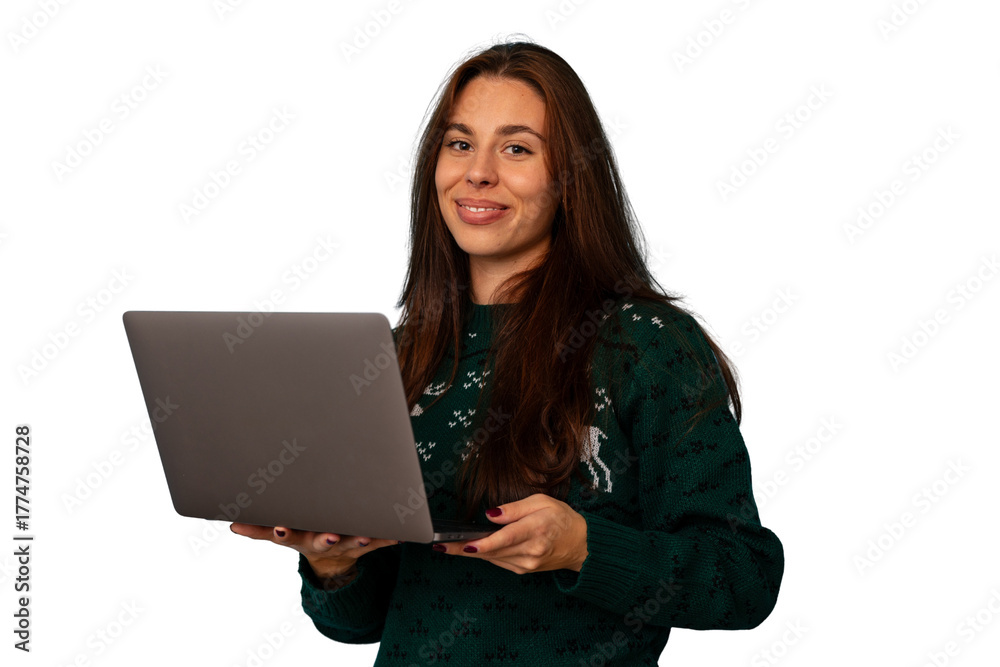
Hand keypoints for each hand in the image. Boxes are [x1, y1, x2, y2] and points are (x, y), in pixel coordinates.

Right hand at [229, 522, 398, 578]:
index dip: (285, 533)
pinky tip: (399, 535)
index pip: (288, 536)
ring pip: (352, 543)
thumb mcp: (282, 535)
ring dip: (359, 539)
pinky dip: (388, 538)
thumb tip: (232, 524)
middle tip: (329, 536)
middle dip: (324, 539)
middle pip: (321, 542)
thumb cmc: (305, 536)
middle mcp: (322, 541)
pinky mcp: (365, 546)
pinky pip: (379, 541)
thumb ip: (259, 529)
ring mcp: (344, 544)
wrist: (331, 563)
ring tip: (365, 536)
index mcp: (300, 538)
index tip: (282, 529)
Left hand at [431, 493, 588, 574]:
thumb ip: (515, 509)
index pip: (505, 538)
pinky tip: (471, 548)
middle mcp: (531, 550)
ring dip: (470, 553)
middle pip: (492, 551)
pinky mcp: (524, 570)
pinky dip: (485, 554)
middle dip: (464, 549)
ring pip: (493, 558)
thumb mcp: (541, 502)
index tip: (466, 544)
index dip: (484, 542)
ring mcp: (527, 564)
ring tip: (447, 547)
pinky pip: (499, 561)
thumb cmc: (561, 518)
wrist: (581, 544)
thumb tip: (491, 515)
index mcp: (536, 529)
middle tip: (440, 546)